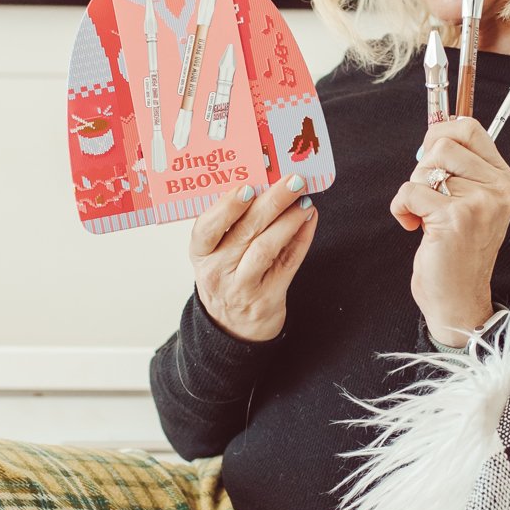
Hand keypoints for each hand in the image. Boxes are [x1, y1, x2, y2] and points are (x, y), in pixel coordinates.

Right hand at [191, 177, 317, 341]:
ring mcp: (242, 288)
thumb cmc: (226, 278)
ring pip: (266, 248)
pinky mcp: (268, 299)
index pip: (206, 229)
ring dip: (289, 220)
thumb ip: (231, 224)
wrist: (233, 328)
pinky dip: (301, 238)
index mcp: (200, 254)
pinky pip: (287, 263)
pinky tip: (309, 219)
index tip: (247, 187)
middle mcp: (217, 272)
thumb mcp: (215, 254)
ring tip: (304, 201)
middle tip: (292, 181)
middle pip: (245, 232)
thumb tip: (264, 183)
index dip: (226, 207)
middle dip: (271, 202)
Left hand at [390, 115, 509, 345]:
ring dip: (414, 189)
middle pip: (443, 144)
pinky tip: (413, 226)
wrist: (458, 299)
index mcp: (503, 180)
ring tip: (425, 214)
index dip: (441, 132)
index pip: (471, 129)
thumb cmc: (457, 253)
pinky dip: (401, 208)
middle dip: (423, 167)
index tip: (428, 153)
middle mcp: (497, 189)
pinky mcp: (455, 218)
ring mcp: (479, 203)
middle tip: (427, 196)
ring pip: (425, 167)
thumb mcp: (469, 203)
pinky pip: (410, 191)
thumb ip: (459, 169)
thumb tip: (435, 130)